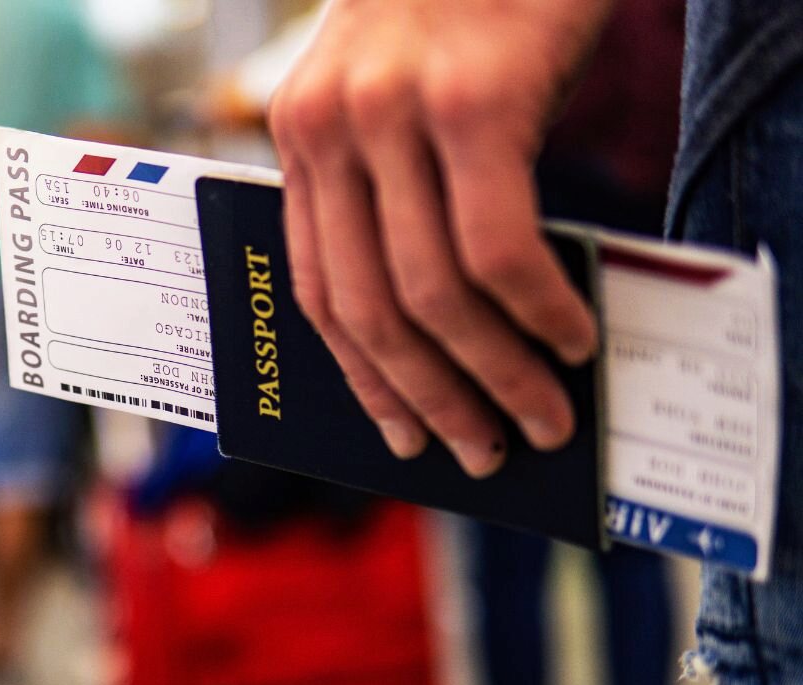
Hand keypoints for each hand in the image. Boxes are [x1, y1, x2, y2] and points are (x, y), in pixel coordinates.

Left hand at [269, 0, 612, 476]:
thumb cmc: (476, 5)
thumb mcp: (412, 97)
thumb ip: (407, 195)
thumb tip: (455, 330)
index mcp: (300, 135)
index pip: (317, 288)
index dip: (361, 376)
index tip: (400, 433)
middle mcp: (327, 128)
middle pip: (368, 309)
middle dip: (430, 398)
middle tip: (481, 452)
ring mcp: (392, 115)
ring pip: (431, 294)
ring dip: (494, 375)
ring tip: (542, 419)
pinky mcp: (469, 102)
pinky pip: (498, 248)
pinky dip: (538, 311)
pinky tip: (572, 340)